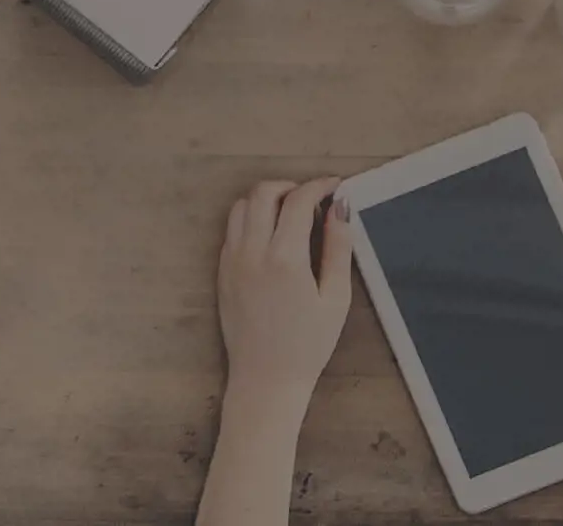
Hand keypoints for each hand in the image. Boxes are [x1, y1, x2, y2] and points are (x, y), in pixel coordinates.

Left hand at [216, 178, 351, 414]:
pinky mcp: (221, 270)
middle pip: (262, 193)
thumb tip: (341, 210)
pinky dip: (251, 219)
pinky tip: (273, 236)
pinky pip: (232, 229)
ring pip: (241, 207)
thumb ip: (338, 249)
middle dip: (291, 186)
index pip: (298, 200)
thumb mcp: (336, 297)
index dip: (319, 186)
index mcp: (284, 257)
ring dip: (267, 199)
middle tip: (315, 200)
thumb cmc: (309, 342)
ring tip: (293, 215)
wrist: (265, 376)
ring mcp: (230, 259)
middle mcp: (250, 251)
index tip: (336, 186)